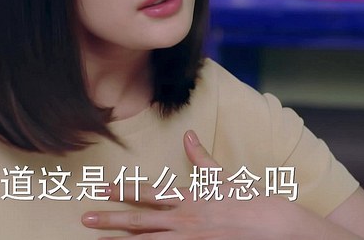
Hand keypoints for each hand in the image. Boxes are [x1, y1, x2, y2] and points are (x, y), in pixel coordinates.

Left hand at [81, 130, 346, 238]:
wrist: (278, 229)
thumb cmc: (253, 202)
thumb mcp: (226, 178)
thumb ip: (203, 160)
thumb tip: (188, 135)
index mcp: (190, 199)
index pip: (149, 193)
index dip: (123, 190)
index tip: (101, 188)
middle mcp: (186, 221)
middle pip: (140, 222)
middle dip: (111, 220)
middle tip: (85, 218)